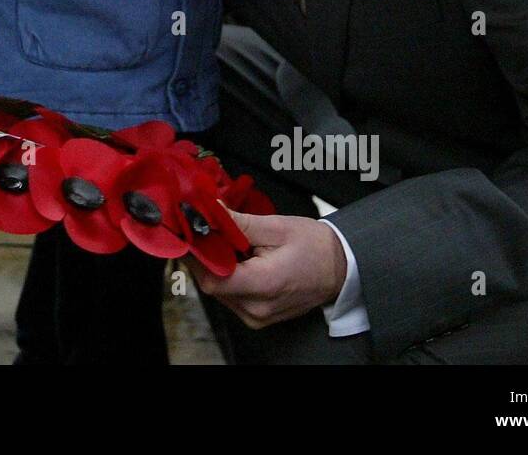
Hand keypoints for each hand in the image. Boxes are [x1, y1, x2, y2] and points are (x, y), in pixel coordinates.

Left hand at [189, 210, 347, 328]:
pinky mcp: (258, 317)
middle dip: (202, 258)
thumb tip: (209, 210)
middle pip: (212, 285)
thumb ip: (239, 223)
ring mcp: (257, 317)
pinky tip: (231, 258)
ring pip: (219, 292)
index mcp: (264, 285)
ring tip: (217, 241)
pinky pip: (231, 297)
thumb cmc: (313, 245)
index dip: (195, 257)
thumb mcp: (276, 227)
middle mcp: (257, 309)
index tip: (186, 234)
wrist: (341, 269)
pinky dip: (226, 277)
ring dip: (213, 267)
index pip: (213, 278)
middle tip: (199, 231)